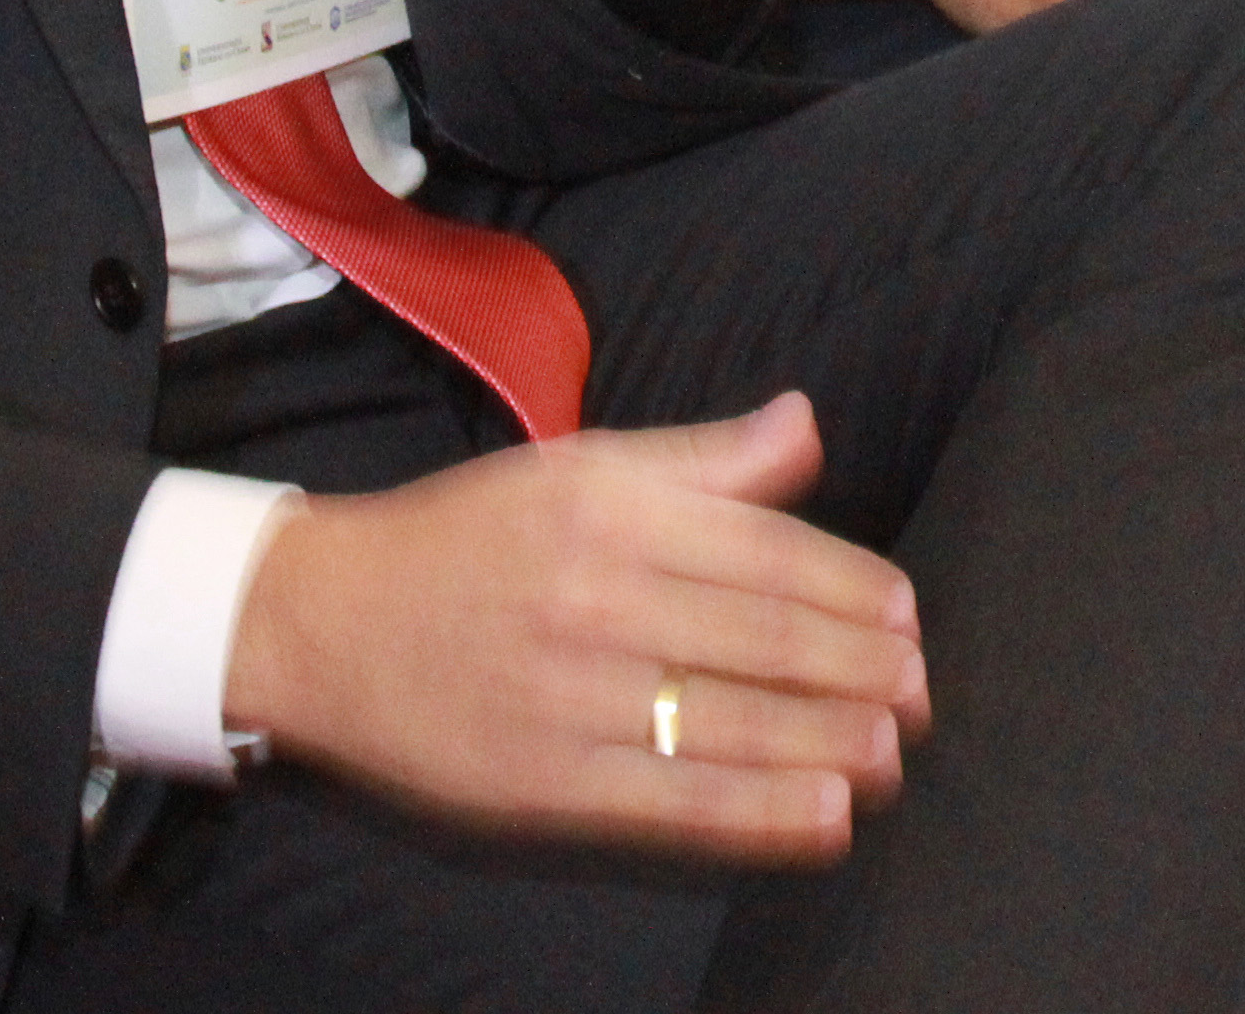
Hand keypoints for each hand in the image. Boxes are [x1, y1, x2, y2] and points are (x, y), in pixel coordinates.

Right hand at [224, 392, 927, 857]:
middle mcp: (601, 594)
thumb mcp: (579, 466)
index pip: (769, 552)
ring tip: (893, 759)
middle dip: (861, 672)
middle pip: (765, 638)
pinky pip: (671, 802)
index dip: (853, 590)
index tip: (909, 620)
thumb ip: (703, 459)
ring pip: (732, 721)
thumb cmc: (466, 537)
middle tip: (923, 697)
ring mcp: (572, 694)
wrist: (320, 620)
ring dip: (831, 744)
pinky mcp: (543, 781)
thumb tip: (807, 426)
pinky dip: (757, 813)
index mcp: (616, 509)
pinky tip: (824, 819)